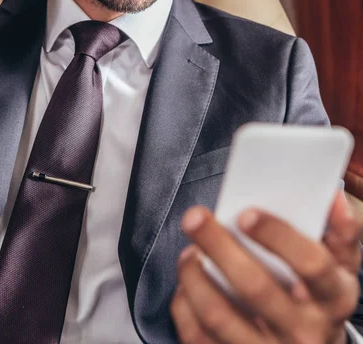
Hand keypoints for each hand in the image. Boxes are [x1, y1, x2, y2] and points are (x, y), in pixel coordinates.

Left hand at [171, 192, 361, 343]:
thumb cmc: (321, 299)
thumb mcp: (342, 268)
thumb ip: (341, 232)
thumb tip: (332, 198)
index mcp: (333, 298)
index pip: (311, 264)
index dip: (278, 235)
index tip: (246, 214)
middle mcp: (303, 330)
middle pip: (255, 286)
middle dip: (219, 246)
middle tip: (195, 217)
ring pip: (219, 315)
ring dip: (194, 276)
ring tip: (189, 251)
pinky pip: (199, 338)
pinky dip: (185, 306)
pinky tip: (186, 284)